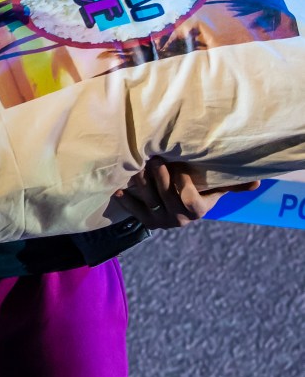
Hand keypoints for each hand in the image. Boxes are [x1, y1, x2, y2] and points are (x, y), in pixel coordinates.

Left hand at [113, 156, 259, 229]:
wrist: (178, 207)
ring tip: (137, 164)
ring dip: (141, 182)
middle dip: (159, 175)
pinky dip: (126, 200)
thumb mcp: (215, 186)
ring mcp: (161, 220)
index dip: (182, 185)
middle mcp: (179, 219)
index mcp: (198, 210)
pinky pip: (135, 211)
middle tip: (153, 156)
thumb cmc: (199, 189)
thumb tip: (256, 181)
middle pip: (165, 196)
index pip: (189, 200)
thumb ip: (232, 183)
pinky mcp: (146, 220)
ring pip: (149, 200)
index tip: (179, 167)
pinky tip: (119, 188)